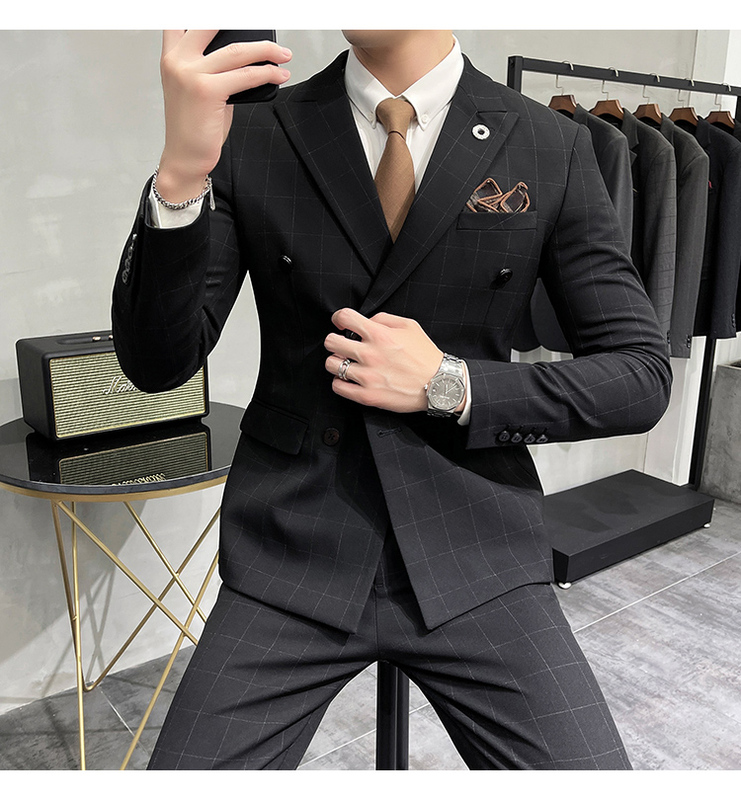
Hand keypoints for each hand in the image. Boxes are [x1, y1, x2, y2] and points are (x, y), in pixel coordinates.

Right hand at [156, 30, 292, 202]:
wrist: (185, 158)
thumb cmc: (193, 127)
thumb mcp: (199, 89)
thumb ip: (215, 68)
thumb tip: (247, 58)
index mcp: (171, 56)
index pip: (183, 20)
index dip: (207, 13)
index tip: (235, 14)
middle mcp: (177, 61)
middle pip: (212, 24)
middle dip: (245, 23)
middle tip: (267, 28)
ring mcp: (190, 74)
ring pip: (237, 51)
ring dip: (266, 51)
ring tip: (283, 55)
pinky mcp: (206, 90)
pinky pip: (246, 75)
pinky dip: (267, 73)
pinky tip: (278, 75)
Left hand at [324, 308, 462, 413]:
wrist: (440, 384)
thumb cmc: (425, 356)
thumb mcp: (410, 326)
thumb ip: (384, 319)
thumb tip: (365, 321)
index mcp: (380, 334)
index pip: (344, 317)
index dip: (339, 318)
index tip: (340, 323)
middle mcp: (370, 354)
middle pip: (331, 342)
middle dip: (335, 341)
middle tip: (342, 345)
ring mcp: (367, 376)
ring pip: (331, 364)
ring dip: (336, 362)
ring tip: (346, 363)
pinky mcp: (367, 396)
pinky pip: (338, 387)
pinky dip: (340, 382)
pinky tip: (349, 379)